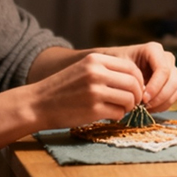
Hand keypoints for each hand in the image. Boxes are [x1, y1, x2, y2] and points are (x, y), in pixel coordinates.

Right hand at [29, 52, 143, 129]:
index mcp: (95, 60)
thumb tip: (135, 80)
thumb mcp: (83, 69)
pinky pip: (119, 113)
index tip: (134, 89)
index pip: (131, 67)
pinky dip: (118, 116)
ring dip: (128, 107)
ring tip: (119, 109)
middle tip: (131, 102)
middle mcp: (96, 73)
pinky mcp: (94, 110)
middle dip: (137, 95)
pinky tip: (108, 115)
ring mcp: (95, 91)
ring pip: (130, 99)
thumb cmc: (63, 89)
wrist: (38, 104)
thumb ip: (106, 70)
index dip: (138, 80)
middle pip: (134, 83)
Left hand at [98, 42, 176, 112]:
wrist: (117, 68)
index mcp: (154, 49)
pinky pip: (174, 95)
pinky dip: (164, 104)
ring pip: (176, 89)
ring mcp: (171, 70)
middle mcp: (166, 58)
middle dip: (160, 96)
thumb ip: (130, 77)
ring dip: (162, 102)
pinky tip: (149, 108)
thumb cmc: (117, 65)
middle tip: (144, 106)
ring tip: (146, 108)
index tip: (143, 99)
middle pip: (173, 80)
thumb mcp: (119, 67)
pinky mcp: (171, 82)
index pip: (163, 70)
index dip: (155, 87)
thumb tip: (140, 94)